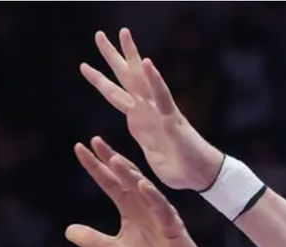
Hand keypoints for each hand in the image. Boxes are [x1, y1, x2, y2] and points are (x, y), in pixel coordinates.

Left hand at [66, 139, 220, 246]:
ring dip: (129, 174)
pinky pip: (162, 209)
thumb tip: (68, 231)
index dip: (96, 168)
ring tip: (113, 159)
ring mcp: (160, 215)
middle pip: (126, 178)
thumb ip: (94, 240)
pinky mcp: (173, 228)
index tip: (79, 148)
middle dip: (111, 160)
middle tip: (95, 141)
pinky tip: (141, 185)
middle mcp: (145, 207)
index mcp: (131, 211)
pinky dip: (152, 196)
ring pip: (143, 189)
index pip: (110, 184)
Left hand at [81, 28, 222, 190]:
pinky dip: (155, 79)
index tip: (84, 66)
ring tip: (123, 32)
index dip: (101, 80)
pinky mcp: (172, 119)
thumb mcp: (153, 157)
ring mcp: (159, 112)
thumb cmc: (180, 169)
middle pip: (126, 78)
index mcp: (139, 121)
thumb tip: (135, 138)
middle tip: (99, 34)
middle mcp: (148, 110)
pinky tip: (147, 62)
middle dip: (112, 56)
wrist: (201, 176)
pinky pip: (162, 96)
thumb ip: (144, 143)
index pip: (117, 95)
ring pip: (142, 79)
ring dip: (132, 55)